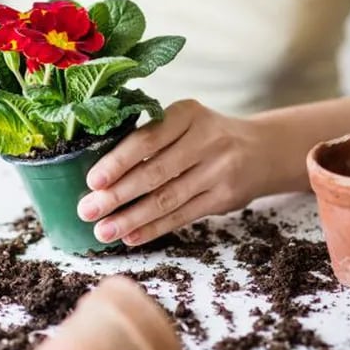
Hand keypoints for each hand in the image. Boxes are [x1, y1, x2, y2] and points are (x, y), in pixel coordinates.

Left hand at [77, 100, 280, 245]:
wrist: (263, 150)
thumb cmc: (206, 135)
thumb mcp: (185, 121)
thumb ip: (151, 137)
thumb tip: (100, 173)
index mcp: (187, 113)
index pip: (147, 139)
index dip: (118, 162)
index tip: (92, 181)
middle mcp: (206, 139)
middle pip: (154, 172)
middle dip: (117, 195)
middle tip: (87, 211)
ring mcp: (218, 169)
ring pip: (167, 199)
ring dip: (131, 218)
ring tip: (103, 230)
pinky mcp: (225, 197)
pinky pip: (183, 216)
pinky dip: (154, 228)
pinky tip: (132, 236)